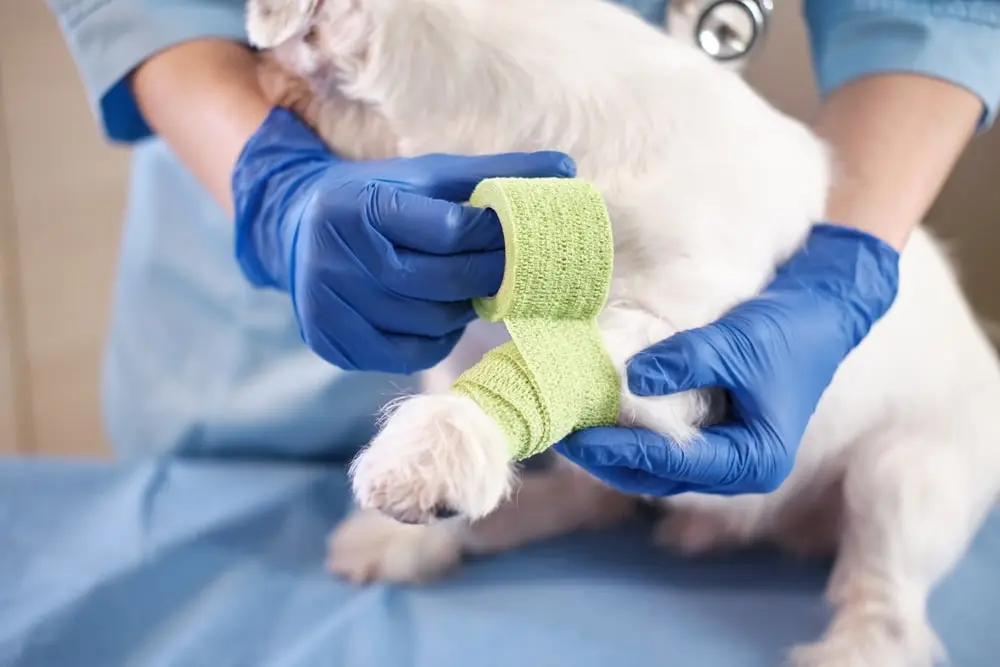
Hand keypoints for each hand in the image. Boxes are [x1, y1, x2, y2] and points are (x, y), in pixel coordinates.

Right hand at [232, 107, 575, 372]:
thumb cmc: (378, 195)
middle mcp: (334, 257)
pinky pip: (406, 355)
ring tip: (475, 291)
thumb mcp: (427, 175)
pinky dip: (438, 340)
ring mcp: (328, 305)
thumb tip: (568, 168)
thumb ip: (495, 174)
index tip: (522, 235)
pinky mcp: (329, 342)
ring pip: (428, 323)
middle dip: (490, 278)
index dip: (493, 237)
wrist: (298, 226)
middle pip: (439, 282)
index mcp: (359, 204)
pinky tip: (442, 318)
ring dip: (464, 310)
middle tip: (519, 273)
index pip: (449, 230)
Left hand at [555, 224, 899, 495]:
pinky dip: (627, 434)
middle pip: (656, 475)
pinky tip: (595, 415)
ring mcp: (721, 451)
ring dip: (611, 451)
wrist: (822, 309)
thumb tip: (628, 377)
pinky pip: (659, 443)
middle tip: (558, 435)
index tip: (579, 437)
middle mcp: (735, 466)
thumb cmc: (790, 330)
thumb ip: (687, 360)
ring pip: (653, 466)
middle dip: (605, 459)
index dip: (623, 451)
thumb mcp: (739, 342)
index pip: (675, 463)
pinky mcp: (710, 430)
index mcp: (753, 460)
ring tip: (565, 429)